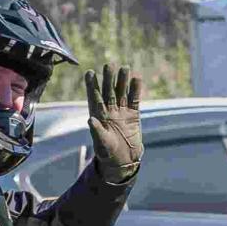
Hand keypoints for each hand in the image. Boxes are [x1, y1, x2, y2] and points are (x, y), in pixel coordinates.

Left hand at [85, 64, 143, 184]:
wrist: (124, 161)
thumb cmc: (108, 154)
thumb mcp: (102, 144)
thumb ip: (97, 132)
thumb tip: (90, 120)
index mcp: (98, 116)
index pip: (94, 97)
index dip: (92, 85)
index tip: (89, 72)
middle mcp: (109, 111)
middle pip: (108, 91)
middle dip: (108, 78)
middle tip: (109, 64)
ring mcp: (121, 111)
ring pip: (122, 93)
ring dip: (123, 81)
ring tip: (125, 67)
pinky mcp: (133, 115)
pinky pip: (135, 100)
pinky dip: (136, 90)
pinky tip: (137, 78)